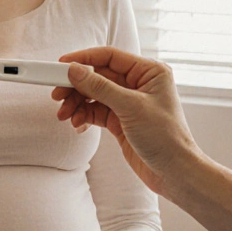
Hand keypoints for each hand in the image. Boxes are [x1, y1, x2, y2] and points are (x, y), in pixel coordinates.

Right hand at [50, 47, 196, 195]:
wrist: (175, 173)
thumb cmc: (166, 137)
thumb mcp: (131, 107)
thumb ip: (100, 87)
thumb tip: (75, 70)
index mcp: (149, 72)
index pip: (110, 57)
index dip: (84, 59)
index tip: (61, 65)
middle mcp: (139, 84)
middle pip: (98, 75)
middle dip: (76, 85)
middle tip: (57, 94)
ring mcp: (129, 102)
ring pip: (94, 94)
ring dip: (77, 102)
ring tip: (64, 114)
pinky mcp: (121, 120)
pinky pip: (95, 111)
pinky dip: (83, 115)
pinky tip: (76, 123)